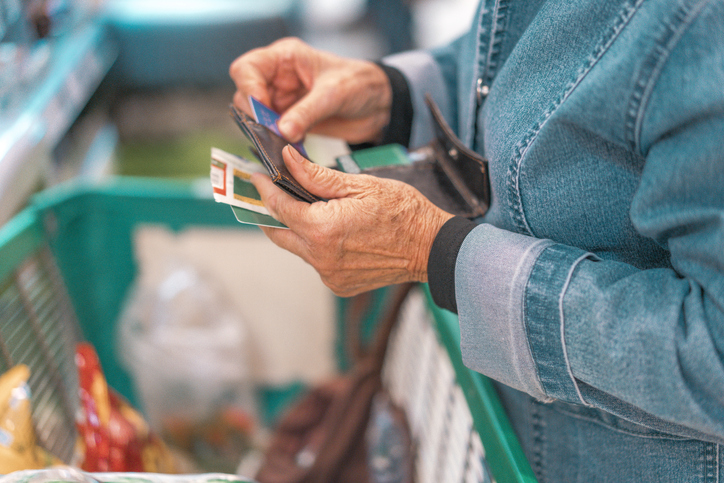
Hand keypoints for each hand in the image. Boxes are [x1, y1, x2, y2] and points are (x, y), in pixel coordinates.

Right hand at [230, 37, 391, 143]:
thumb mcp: (333, 95)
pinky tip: (289, 148)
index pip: (247, 68)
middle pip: (246, 95)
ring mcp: (283, 100)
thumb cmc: (360, 84)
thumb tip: (282, 131)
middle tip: (273, 131)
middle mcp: (278, 78)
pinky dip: (276, 142)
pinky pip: (272, 132)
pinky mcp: (290, 121)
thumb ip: (307, 112)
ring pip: (256, 117)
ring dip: (265, 131)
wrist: (379, 104)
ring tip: (283, 142)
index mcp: (285, 58)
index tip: (261, 108)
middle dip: (255, 114)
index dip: (248, 88)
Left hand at [250, 146, 453, 295]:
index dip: (264, 189)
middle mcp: (320, 257)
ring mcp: (329, 275)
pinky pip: (317, 262)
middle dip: (272, 213)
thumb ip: (316, 176)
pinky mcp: (339, 285)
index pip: (279, 207)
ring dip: (298, 230)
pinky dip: (318, 246)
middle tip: (272, 194)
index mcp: (322, 229)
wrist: (431, 247)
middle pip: (278, 233)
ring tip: (311, 209)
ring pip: (298, 249)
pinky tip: (335, 232)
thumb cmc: (403, 211)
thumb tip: (288, 160)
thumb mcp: (359, 185)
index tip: (257, 177)